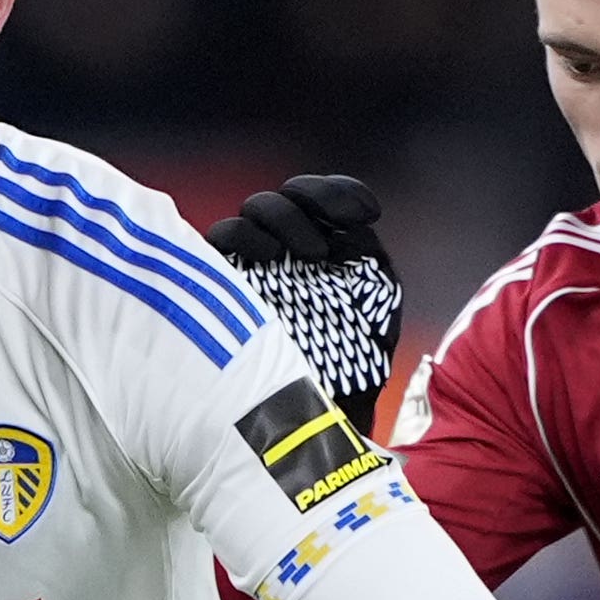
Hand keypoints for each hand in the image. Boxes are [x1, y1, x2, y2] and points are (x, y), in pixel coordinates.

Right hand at [204, 175, 400, 408]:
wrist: (330, 405)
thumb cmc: (359, 355)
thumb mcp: (377, 295)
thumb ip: (366, 247)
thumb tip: (351, 218)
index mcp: (325, 241)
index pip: (323, 196)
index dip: (340, 193)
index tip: (367, 214)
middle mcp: (287, 246)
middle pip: (286, 197)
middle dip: (309, 205)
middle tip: (327, 247)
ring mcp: (255, 262)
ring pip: (255, 211)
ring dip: (282, 218)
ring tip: (310, 255)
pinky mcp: (225, 281)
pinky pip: (221, 239)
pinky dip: (245, 237)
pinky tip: (270, 257)